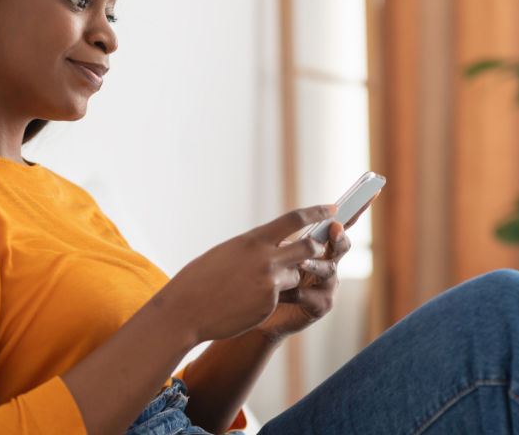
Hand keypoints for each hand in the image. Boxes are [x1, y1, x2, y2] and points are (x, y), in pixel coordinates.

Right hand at [153, 205, 335, 344]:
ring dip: (285, 279)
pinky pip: (280, 297)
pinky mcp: (270, 304)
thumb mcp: (227, 252)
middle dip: (315, 250)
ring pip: (295, 276)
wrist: (186, 310)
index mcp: (254, 239)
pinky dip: (268, 297)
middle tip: (317, 250)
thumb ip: (253, 247)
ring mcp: (270, 283)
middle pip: (308, 248)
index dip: (317, 212)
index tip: (333, 208)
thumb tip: (271, 244)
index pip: (295, 219)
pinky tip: (244, 303)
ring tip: (254, 286)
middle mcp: (266, 258)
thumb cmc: (199, 279)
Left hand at [254, 194, 377, 342]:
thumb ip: (291, 242)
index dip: (356, 209)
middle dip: (339, 236)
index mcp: (322, 247)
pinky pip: (309, 295)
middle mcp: (330, 263)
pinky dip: (292, 291)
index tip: (371, 191)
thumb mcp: (279, 253)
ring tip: (300, 262)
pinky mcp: (321, 305)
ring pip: (328, 269)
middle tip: (334, 228)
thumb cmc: (269, 278)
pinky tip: (279, 291)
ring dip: (314, 264)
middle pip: (342, 245)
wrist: (261, 312)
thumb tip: (292, 226)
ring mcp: (328, 285)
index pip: (341, 224)